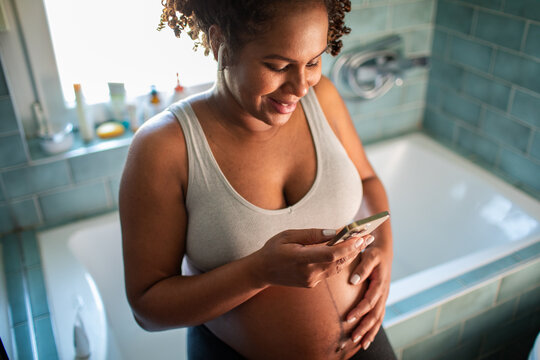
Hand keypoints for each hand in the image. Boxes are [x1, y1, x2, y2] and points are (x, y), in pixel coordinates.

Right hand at [252, 228, 369, 287]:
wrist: (262, 272)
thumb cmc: (274, 249)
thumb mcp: (288, 235)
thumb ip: (312, 234)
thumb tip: (334, 232)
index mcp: (301, 259)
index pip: (331, 254)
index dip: (348, 246)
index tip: (360, 236)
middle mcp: (309, 273)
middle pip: (339, 261)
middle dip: (356, 248)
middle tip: (369, 235)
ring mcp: (311, 280)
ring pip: (338, 267)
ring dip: (352, 254)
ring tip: (364, 241)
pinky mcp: (313, 283)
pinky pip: (331, 271)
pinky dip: (341, 260)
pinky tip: (349, 250)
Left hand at [345, 239, 392, 350]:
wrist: (383, 251)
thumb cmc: (374, 252)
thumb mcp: (370, 256)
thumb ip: (363, 268)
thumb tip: (353, 281)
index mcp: (380, 284)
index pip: (369, 301)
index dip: (359, 311)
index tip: (347, 318)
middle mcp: (383, 293)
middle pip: (375, 315)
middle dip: (365, 328)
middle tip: (353, 338)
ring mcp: (383, 297)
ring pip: (378, 319)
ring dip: (370, 332)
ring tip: (361, 345)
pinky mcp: (380, 299)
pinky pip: (378, 316)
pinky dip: (373, 328)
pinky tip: (366, 339)